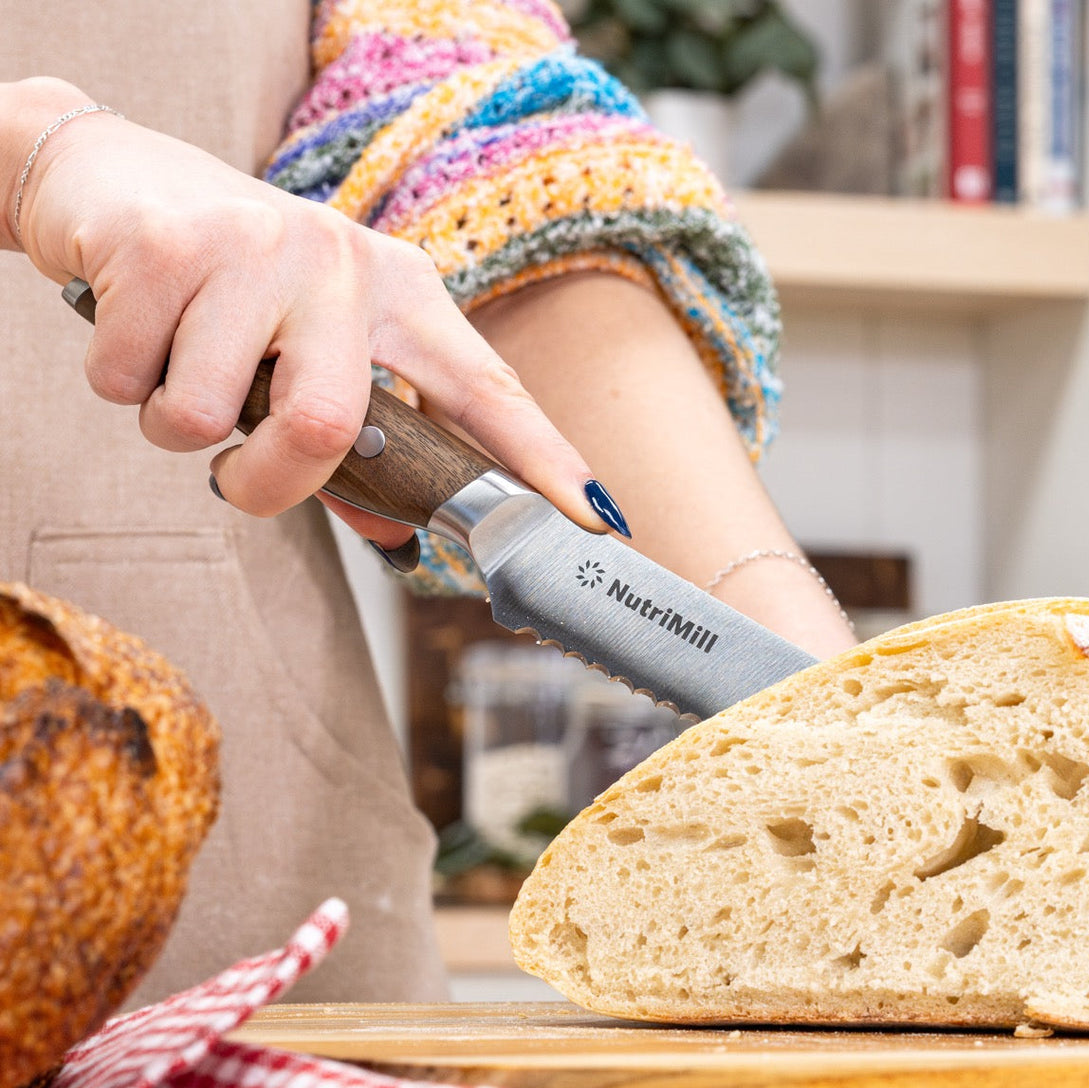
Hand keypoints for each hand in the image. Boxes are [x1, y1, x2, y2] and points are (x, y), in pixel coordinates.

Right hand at [2, 78, 608, 548]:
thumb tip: (393, 531)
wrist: (116, 178)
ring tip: (181, 367)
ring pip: (214, 414)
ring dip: (182, 423)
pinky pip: (134, 381)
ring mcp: (258, 248)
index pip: (487, 390)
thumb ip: (353, 448)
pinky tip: (137, 329)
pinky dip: (124, 383)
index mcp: (401, 296)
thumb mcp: (310, 354)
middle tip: (239, 476)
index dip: (545, 459)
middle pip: (326, 428)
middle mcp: (345, 265)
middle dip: (267, 484)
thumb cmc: (235, 288)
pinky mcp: (167, 246)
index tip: (596, 517)